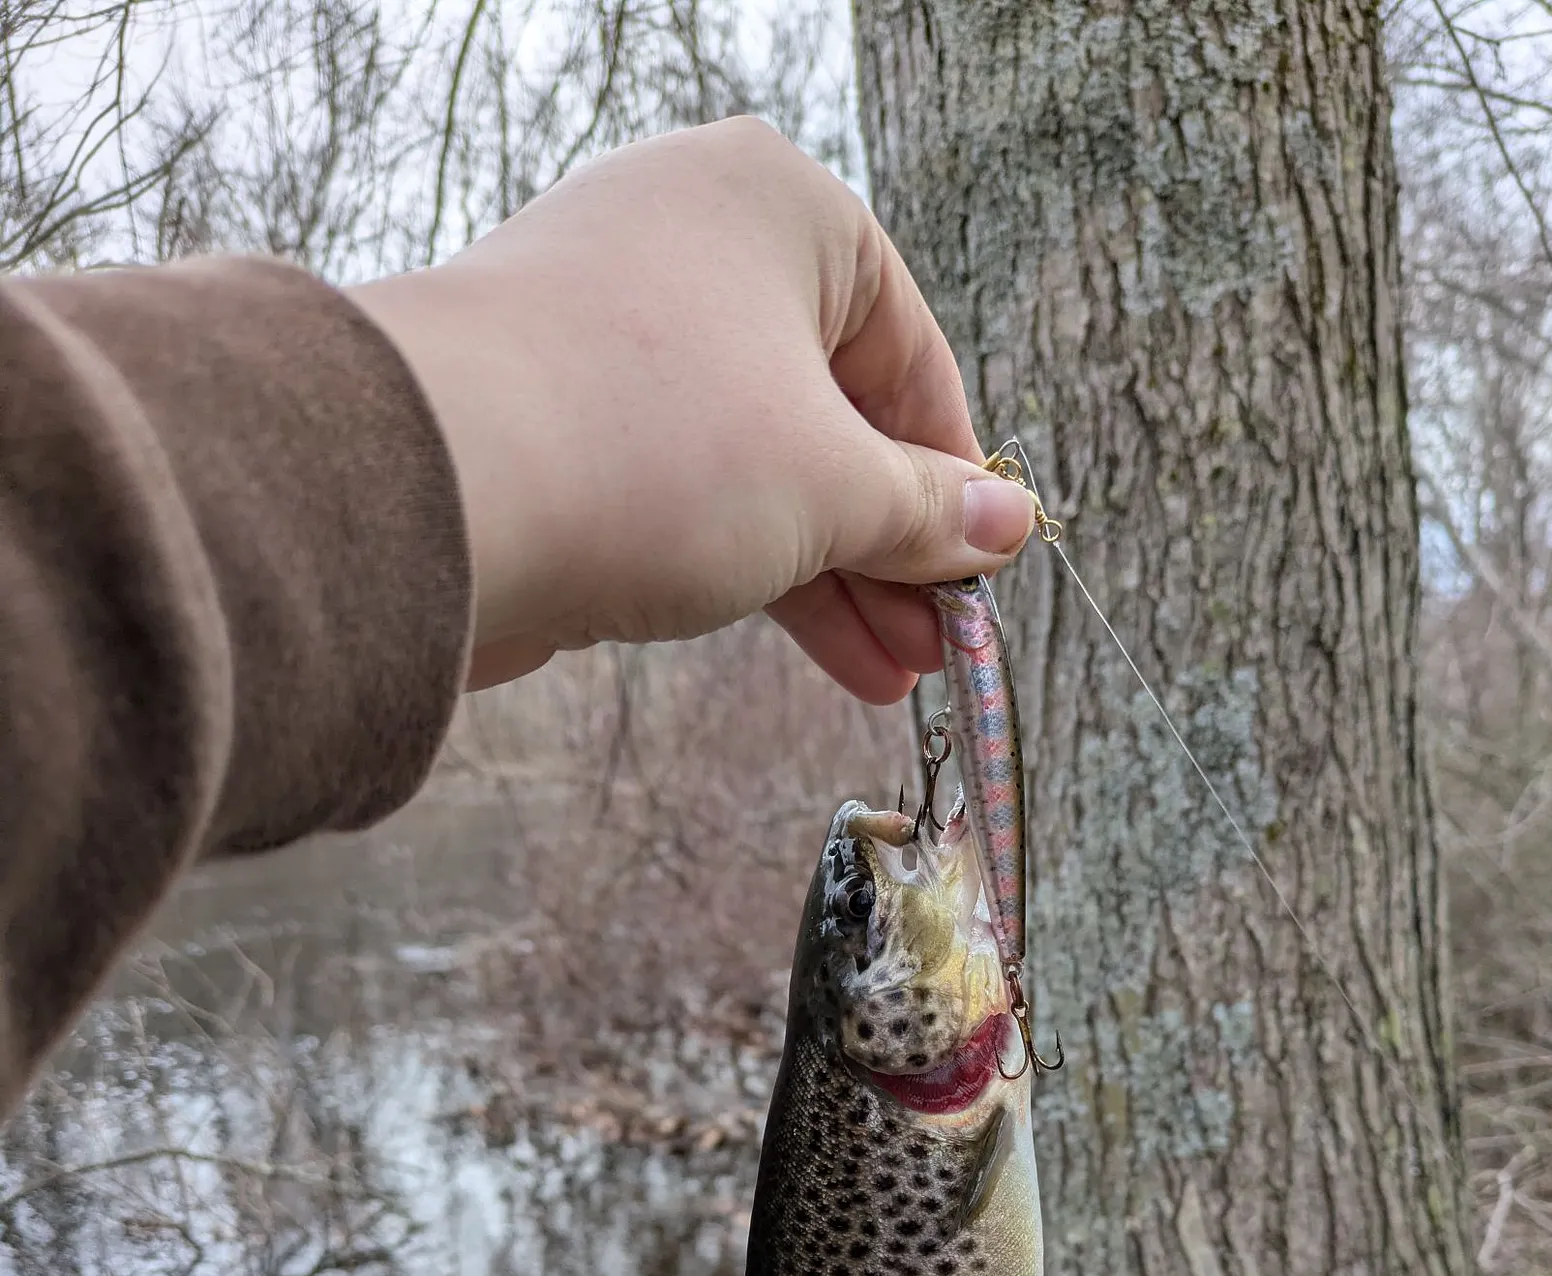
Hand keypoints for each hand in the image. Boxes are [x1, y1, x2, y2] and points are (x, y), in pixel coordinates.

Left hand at [351, 117, 1034, 702]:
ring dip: (837, 575)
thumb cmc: (654, 446)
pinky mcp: (567, 422)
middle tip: (941, 641)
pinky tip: (827, 651)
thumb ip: (926, 510)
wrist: (428, 496)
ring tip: (897, 674)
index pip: (908, 349)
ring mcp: (621, 336)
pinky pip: (695, 489)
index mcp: (777, 208)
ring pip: (764, 463)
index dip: (954, 472)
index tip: (982, 565)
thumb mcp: (830, 486)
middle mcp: (696, 248)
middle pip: (835, 414)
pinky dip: (760, 566)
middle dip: (894, 545)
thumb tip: (1007, 526)